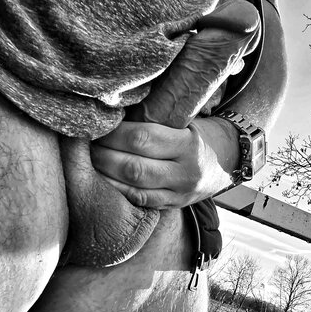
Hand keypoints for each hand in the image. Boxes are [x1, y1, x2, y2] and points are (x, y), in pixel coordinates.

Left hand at [90, 116, 239, 208]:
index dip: (114, 133)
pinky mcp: (173, 205)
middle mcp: (186, 171)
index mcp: (189, 143)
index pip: (143, 137)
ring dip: (106, 174)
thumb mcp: (184, 120)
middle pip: (134, 166)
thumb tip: (112, 106)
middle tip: (86, 145)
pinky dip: (117, 190)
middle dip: (104, 155)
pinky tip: (102, 180)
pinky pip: (140, 201)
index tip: (98, 126)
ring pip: (135, 187)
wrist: (224, 162)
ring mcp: (180, 192)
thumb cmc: (196, 133)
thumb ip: (155, 116)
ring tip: (89, 161)